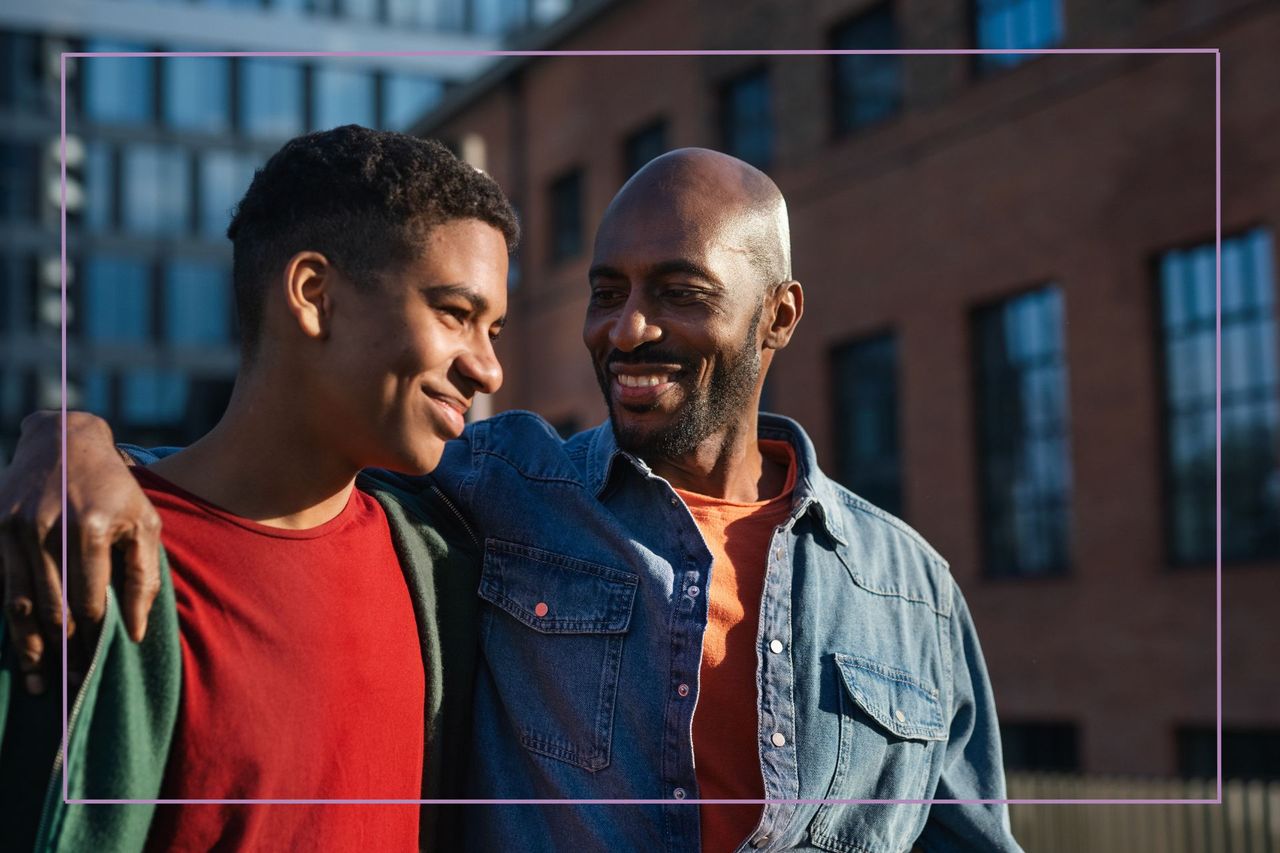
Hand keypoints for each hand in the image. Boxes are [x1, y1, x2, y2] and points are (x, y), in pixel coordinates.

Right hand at [0, 411, 161, 693]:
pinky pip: (0, 584)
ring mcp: (12, 528)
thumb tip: (135, 630)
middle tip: (69, 687)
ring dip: (27, 646)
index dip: (92, 640)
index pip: (88, 601)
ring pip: (18, 602)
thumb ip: (144, 576)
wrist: (64, 439)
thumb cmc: (115, 488)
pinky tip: (19, 645)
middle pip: (51, 608)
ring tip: (38, 681)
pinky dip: (9, 617)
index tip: (95, 670)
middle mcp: (45, 528)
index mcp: (88, 528)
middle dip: (60, 653)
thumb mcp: (144, 523)